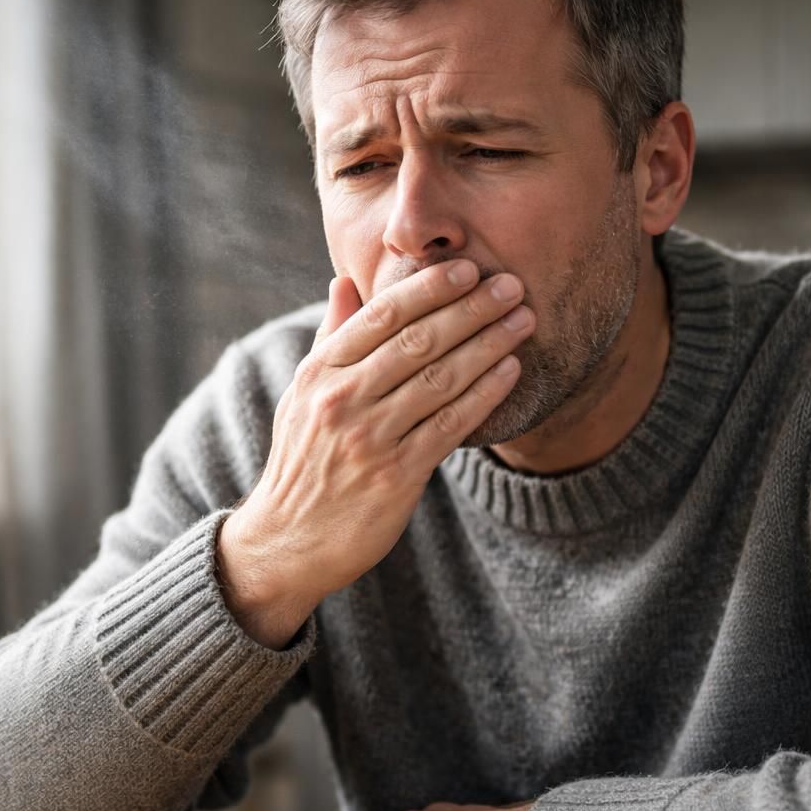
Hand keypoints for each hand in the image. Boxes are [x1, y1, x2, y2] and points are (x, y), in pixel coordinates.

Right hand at [220, 262, 533, 647]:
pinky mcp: (395, 476)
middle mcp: (342, 400)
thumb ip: (331, 337)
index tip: (469, 268)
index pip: (382, 315)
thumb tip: (344, 280)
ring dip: (488, 344)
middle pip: (418, 340)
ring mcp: (369, 438)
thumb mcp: (302, 395)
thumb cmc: (303, 461)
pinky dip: (484, 394)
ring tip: (523, 320)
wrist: (288, 542)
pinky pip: (450, 425)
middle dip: (471, 308)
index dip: (430, 287)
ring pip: (440, 378)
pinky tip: (510, 370)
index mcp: (320, 373)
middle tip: (512, 285)